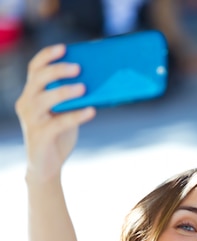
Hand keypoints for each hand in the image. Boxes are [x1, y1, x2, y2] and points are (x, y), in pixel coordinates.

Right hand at [15, 44, 95, 181]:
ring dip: (65, 91)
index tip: (64, 48)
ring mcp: (31, 120)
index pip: (34, 69)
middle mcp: (27, 103)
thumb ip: (74, 98)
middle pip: (39, 79)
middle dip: (58, 70)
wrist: (47, 166)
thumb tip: (100, 82)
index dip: (47, 56)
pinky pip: (58, 123)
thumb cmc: (59, 134)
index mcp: (31, 94)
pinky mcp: (40, 135)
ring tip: (84, 88)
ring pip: (45, 99)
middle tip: (78, 68)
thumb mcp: (64, 112)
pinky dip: (76, 115)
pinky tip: (91, 111)